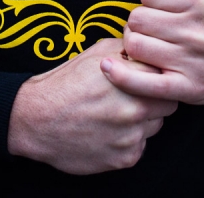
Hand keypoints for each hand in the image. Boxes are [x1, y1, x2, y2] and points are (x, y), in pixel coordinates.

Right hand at [7, 38, 177, 174]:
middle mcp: (134, 108)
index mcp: (131, 79)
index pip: (166, 76)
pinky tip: (108, 131)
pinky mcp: (124, 158)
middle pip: (168, 104)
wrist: (35, 119)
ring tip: (116, 114)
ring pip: (155, 127)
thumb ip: (128, 49)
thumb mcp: (96, 53)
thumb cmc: (65, 83)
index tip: (147, 77)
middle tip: (133, 97)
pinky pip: (140, 147)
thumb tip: (149, 46)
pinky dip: (128, 141)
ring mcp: (130, 136)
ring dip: (143, 121)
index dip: (157, 76)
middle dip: (154, 99)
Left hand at [100, 0, 203, 104]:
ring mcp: (195, 62)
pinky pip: (143, 83)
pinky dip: (122, 76)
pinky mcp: (189, 88)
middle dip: (139, 22)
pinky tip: (110, 68)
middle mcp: (201, 32)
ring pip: (136, 46)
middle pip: (138, 20)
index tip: (160, 7)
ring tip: (149, 45)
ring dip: (135, 44)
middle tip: (151, 28)